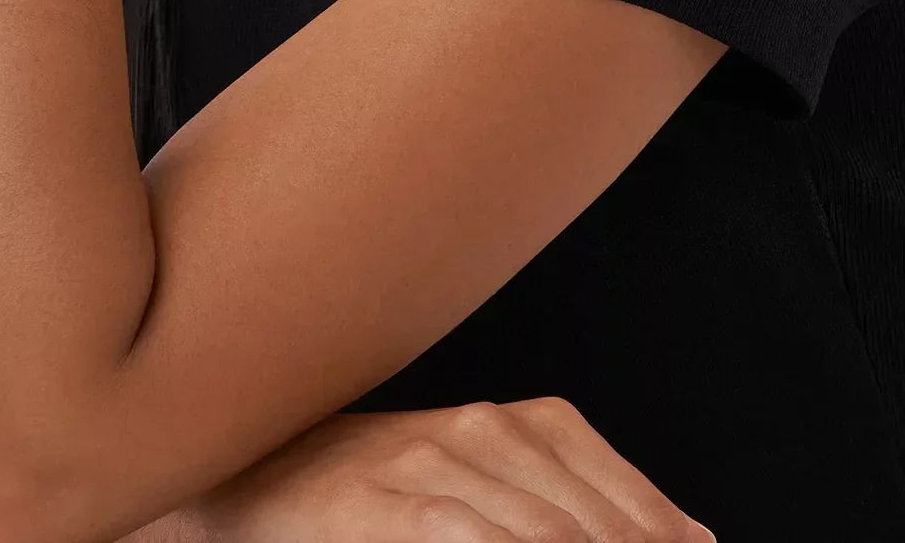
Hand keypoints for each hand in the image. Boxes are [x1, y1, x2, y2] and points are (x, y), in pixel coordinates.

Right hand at [188, 401, 716, 541]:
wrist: (261, 472)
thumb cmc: (383, 490)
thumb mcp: (483, 481)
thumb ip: (572, 500)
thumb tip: (692, 535)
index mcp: (516, 422)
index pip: (618, 490)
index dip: (660, 531)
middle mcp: (479, 431)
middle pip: (588, 518)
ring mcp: (426, 466)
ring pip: (537, 528)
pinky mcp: (379, 505)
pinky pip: (461, 532)